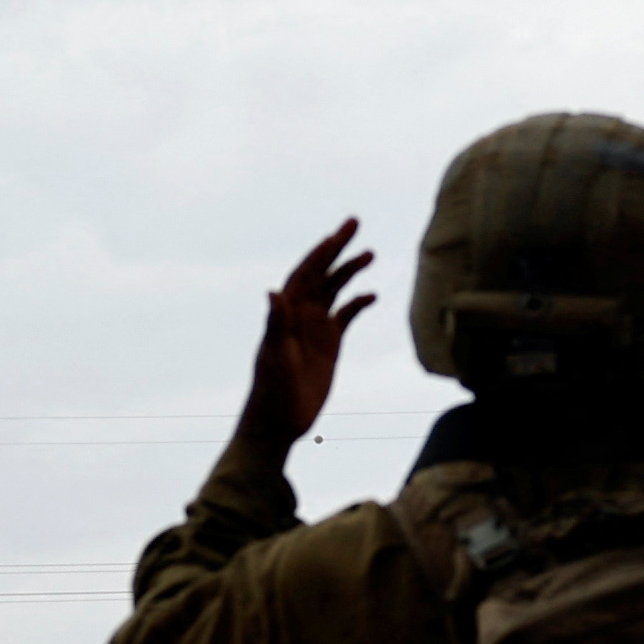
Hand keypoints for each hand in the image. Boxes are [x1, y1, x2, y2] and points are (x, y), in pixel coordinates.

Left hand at [238, 220, 374, 456]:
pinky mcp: (328, 345)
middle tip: (354, 222)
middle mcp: (300, 315)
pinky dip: (357, 303)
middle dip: (337, 248)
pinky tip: (372, 294)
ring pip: (334, 290)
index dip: (321, 252)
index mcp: (286, 313)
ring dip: (349, 271)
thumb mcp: (274, 357)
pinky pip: (345, 316)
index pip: (305, 273)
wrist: (278, 422)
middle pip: (321, 273)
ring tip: (370, 253)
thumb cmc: (271, 391)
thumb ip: (275, 324)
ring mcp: (314, 328)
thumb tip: (273, 292)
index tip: (338, 233)